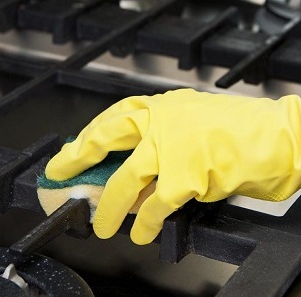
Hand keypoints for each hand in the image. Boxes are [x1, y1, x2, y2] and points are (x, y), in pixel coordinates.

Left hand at [46, 89, 300, 244]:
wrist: (278, 138)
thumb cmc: (242, 130)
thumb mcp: (195, 124)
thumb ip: (163, 141)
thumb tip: (132, 169)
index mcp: (164, 106)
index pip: (116, 116)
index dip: (90, 134)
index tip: (72, 148)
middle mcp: (163, 120)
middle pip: (107, 135)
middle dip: (78, 156)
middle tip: (62, 173)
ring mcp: (171, 146)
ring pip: (124, 178)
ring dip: (109, 206)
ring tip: (101, 225)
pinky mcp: (184, 174)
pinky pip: (154, 205)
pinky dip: (143, 223)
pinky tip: (140, 232)